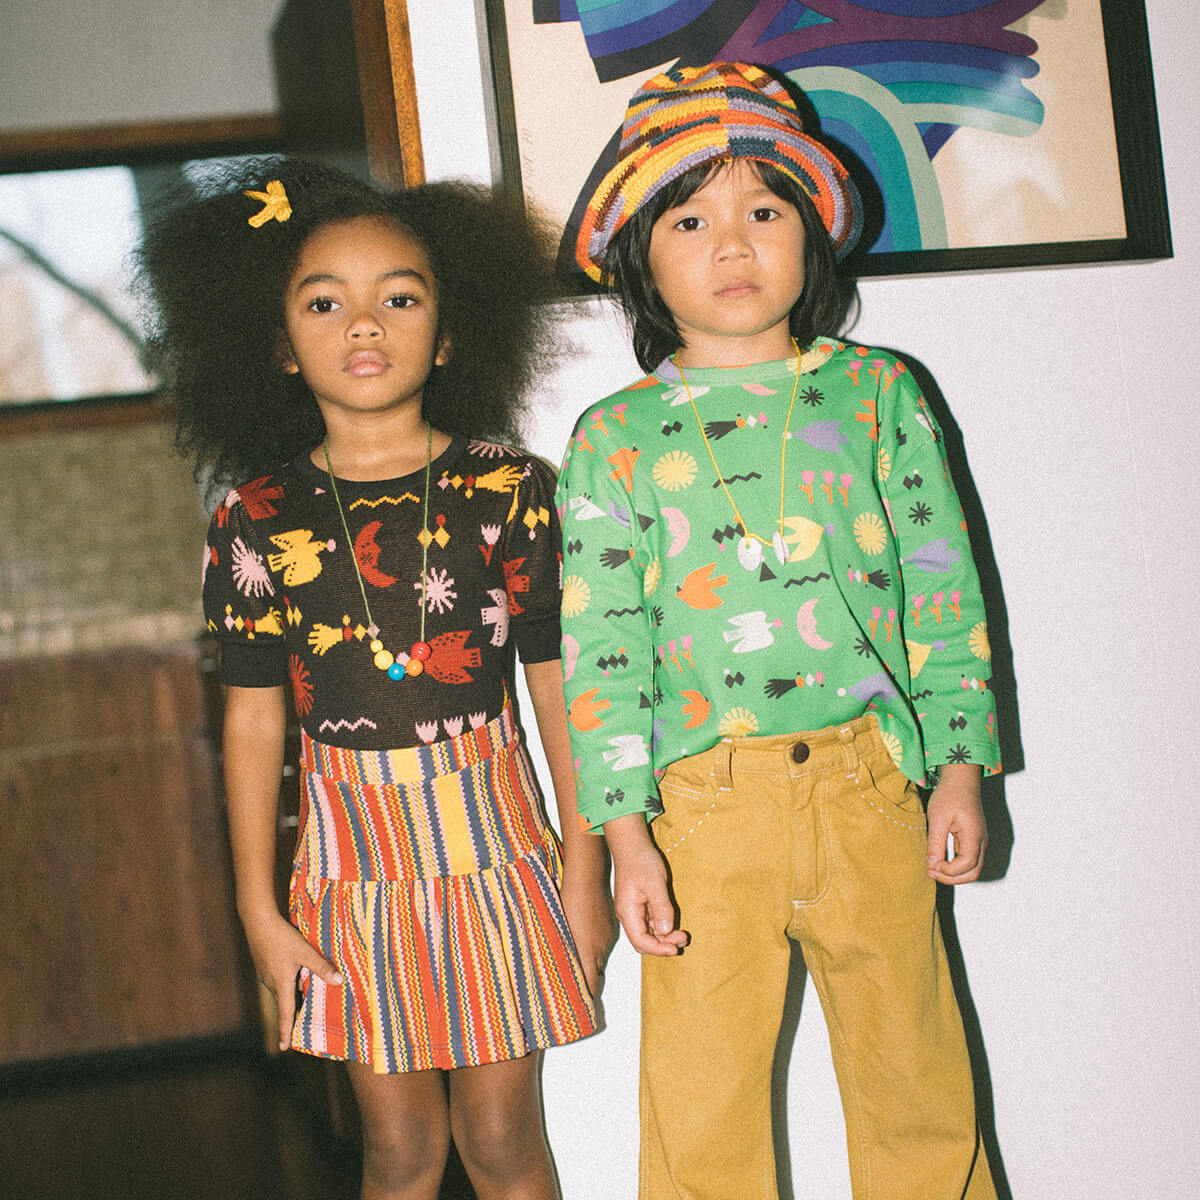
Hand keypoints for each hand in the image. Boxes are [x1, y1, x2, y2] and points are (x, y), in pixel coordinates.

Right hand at [241, 908, 343, 1050]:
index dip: (286, 1031)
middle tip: (302, 1023)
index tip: (284, 1048)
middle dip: (293, 1013)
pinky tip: (295, 972)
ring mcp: (266, 973)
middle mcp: (272, 983)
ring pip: (282, 988)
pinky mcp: (264, 964)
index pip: (285, 1014)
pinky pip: (278, 978)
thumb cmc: (282, 938)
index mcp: (282, 984)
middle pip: (285, 1001)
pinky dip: (287, 981)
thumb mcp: (305, 952)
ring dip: (292, 995)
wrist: (258, 922)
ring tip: (304, 997)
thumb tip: (340, 981)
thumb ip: (322, 967)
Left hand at [559, 867, 617, 994]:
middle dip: (586, 984)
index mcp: (587, 951)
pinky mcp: (609, 928)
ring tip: (575, 968)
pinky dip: (594, 950)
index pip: (590, 985)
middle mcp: (600, 949)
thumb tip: (554, 972)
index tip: (581, 1013)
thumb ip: (560, 955)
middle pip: (595, 975)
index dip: (585, 1001)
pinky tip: (582, 942)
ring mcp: (607, 938)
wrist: (586, 878)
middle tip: (573, 992)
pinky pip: (602, 946)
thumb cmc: (568, 902)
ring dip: (589, 965)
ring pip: (599, 960)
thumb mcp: (559, 930)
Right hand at [604, 814, 688, 955]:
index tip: (675, 949)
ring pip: (648, 934)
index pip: (640, 941)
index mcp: (628, 911)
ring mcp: (633, 911)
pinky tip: (674, 923)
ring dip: (665, 937)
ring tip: (682, 934)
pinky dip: (662, 927)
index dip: (658, 950)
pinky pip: (650, 923)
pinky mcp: (640, 905)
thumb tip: (666, 930)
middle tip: (683, 938)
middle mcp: (628, 915)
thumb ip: (661, 907)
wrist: (632, 844)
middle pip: (643, 942)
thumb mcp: (654, 882)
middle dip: (663, 945)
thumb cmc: (641, 860)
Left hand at [926, 764, 986, 884]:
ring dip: (953, 874)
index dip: (949, 871)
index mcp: (974, 835)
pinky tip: (938, 861)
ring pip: (972, 869)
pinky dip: (955, 866)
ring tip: (932, 868)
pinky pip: (968, 860)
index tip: (931, 866)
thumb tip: (932, 865)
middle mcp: (980, 841)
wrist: (960, 780)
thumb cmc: (950, 794)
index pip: (967, 865)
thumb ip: (936, 843)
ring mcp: (978, 842)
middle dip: (951, 878)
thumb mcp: (937, 817)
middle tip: (930, 872)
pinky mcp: (972, 840)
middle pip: (973, 873)